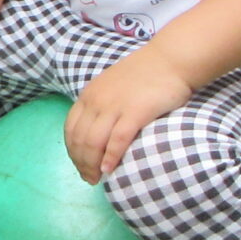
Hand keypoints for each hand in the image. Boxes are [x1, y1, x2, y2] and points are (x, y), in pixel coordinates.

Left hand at [64, 49, 193, 181]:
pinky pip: (117, 140)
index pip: (70, 129)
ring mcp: (114, 106)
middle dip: (80, 163)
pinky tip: (109, 169)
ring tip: (97, 179)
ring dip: (91, 165)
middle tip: (88, 179)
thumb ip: (101, 104)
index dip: (72, 152)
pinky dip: (110, 158)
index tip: (79, 166)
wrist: (170, 60)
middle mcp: (97, 101)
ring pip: (93, 143)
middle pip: (80, 139)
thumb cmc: (145, 74)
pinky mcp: (135, 112)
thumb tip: (96, 129)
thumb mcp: (111, 86)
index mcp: (89, 95)